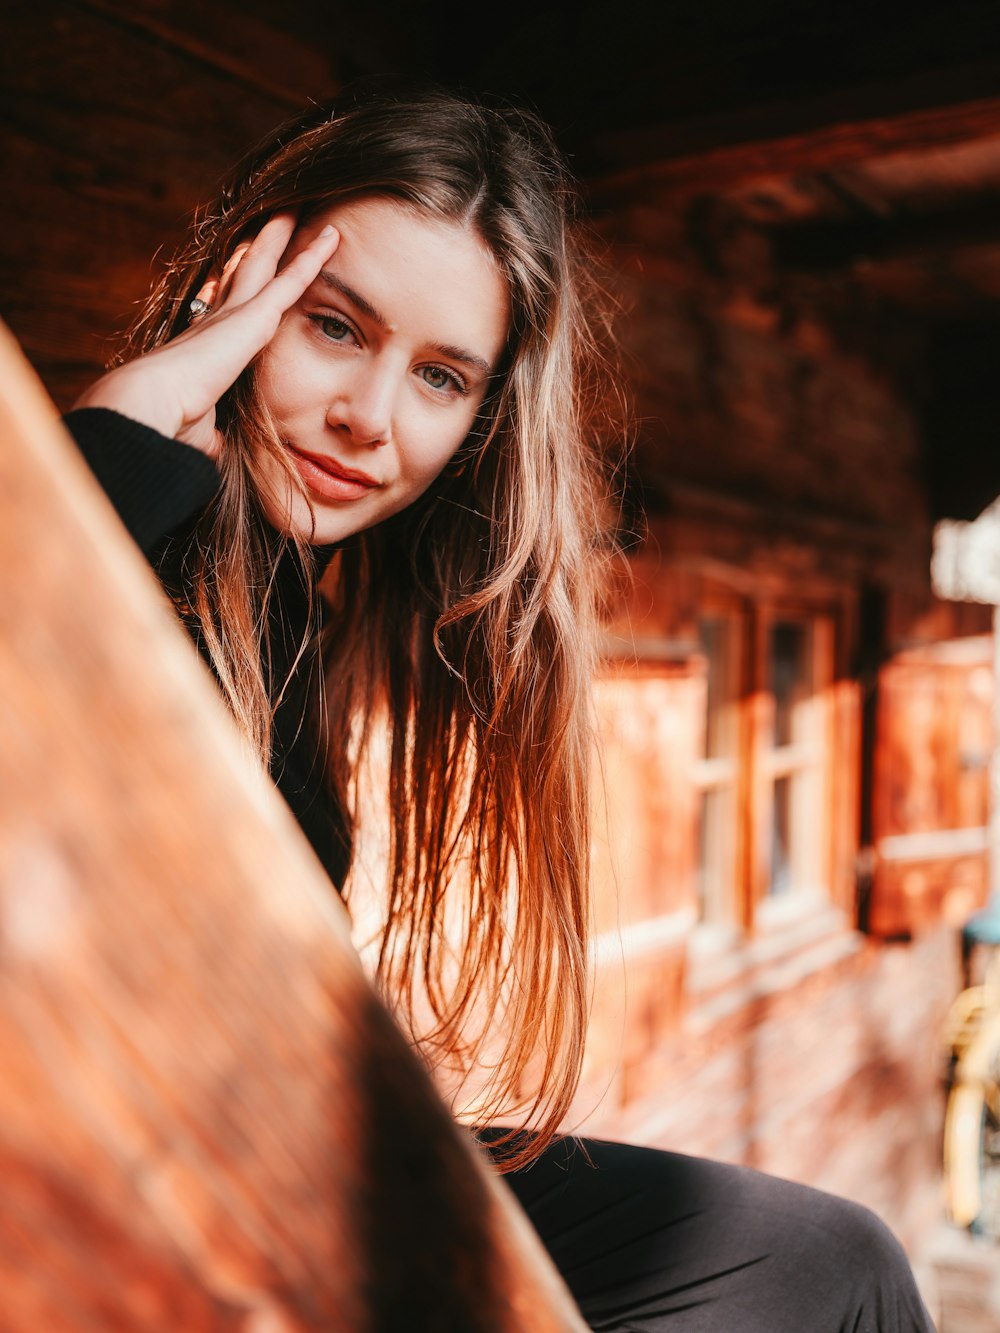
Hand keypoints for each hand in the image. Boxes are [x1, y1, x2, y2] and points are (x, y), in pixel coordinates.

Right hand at [74, 214, 339, 459]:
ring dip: (282, 238)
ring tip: (298, 210)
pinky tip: (333, 237)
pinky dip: (313, 257)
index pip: (225, 313)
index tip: (239, 273)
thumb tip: (215, 448)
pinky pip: (293, 279)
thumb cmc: (168, 430)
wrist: (152, 410)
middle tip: (271, 222)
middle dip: (258, 249)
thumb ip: (212, 434)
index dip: (234, 291)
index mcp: (205, 349)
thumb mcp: (199, 434)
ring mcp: (236, 314)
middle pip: (243, 275)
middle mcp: (218, 321)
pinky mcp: (255, 316)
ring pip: (266, 264)